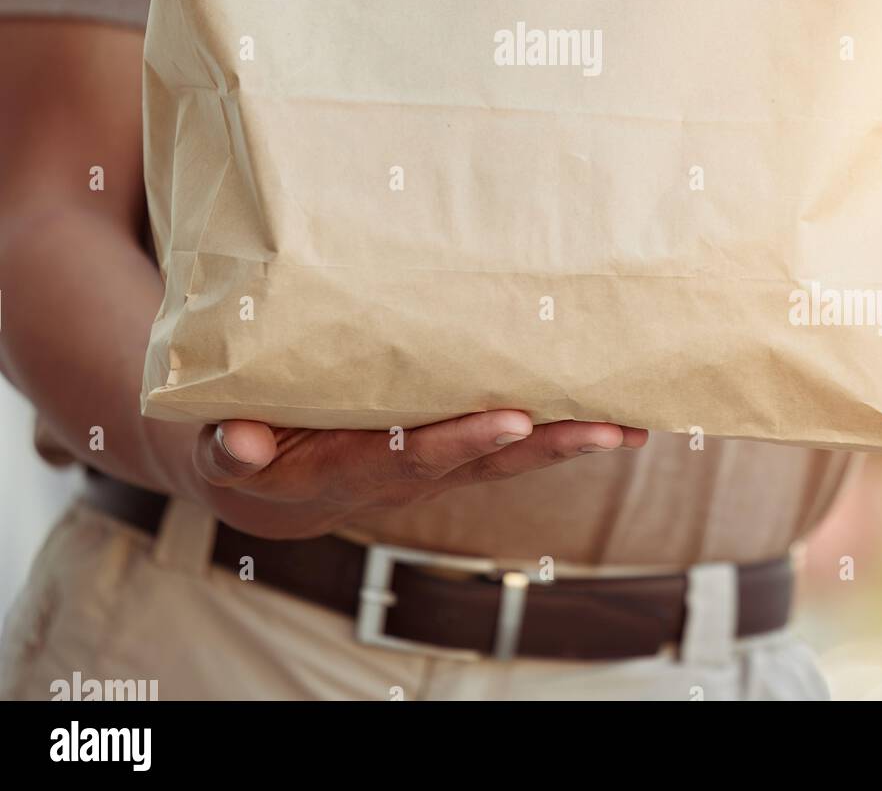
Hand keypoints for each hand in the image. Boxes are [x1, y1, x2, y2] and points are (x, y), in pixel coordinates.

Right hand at [190, 411, 647, 538]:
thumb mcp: (229, 448)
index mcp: (356, 467)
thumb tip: (242, 443)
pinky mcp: (453, 448)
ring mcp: (439, 464)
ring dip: (576, 442)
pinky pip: (516, 444)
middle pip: (490, 464)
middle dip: (552, 447)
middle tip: (613, 428)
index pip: (419, 455)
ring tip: (639, 423)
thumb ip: (233, 446)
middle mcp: (410, 473)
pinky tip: (616, 414)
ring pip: (516, 458)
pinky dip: (564, 431)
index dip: (464, 440)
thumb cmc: (254, 447)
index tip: (512, 419)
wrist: (274, 478)